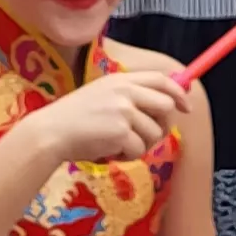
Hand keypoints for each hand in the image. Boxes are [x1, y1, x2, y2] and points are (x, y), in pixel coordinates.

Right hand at [27, 68, 184, 170]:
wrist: (50, 133)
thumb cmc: (73, 118)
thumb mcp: (101, 95)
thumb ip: (129, 96)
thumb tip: (165, 103)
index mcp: (120, 80)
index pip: (160, 79)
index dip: (178, 92)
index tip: (185, 106)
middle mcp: (125, 91)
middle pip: (165, 105)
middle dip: (161, 124)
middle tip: (144, 135)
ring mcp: (124, 111)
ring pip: (155, 132)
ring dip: (140, 144)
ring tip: (116, 144)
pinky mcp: (121, 132)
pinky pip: (139, 150)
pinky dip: (126, 155)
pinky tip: (108, 151)